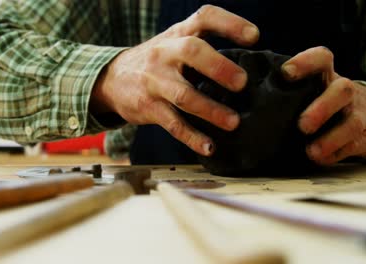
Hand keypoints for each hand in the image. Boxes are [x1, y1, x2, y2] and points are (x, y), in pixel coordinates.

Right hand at [91, 5, 258, 155]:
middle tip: (242, 83)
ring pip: (184, 94)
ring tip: (233, 122)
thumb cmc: (155, 62)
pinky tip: (208, 147)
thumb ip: (202, 47)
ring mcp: (154, 81)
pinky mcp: (148, 107)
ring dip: (211, 109)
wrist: (111, 78)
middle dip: (219, 67)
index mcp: (177, 34)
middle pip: (192, 51)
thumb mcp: (173, 43)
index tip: (254, 36)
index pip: (204, 17)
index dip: (230, 23)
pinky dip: (192, 137)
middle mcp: (164, 53)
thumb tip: (246, 66)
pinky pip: (173, 124)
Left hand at [282, 47, 365, 164]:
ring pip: (352, 122)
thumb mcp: (306, 90)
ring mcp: (355, 114)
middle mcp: (343, 92)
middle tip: (303, 125)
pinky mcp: (361, 138)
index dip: (306, 62)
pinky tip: (319, 159)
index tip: (285, 72)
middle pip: (342, 90)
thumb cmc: (319, 101)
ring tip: (312, 150)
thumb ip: (282, 90)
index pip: (321, 59)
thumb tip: (241, 97)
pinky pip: (352, 146)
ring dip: (331, 138)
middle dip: (322, 108)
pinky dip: (335, 154)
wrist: (364, 118)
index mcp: (325, 76)